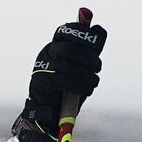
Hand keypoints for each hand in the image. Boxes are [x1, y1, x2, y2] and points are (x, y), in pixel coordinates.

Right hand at [11, 16, 106, 141]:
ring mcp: (41, 68)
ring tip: (94, 82)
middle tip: (98, 67)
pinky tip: (87, 89)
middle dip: (87, 57)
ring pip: (65, 66)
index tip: (96, 42)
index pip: (65, 31)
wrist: (52, 112)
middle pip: (67, 48)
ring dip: (86, 74)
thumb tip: (100, 30)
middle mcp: (46, 53)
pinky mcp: (41, 83)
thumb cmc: (69, 86)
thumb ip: (91, 49)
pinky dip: (79, 85)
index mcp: (56, 45)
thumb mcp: (82, 66)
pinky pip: (62, 81)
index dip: (81, 33)